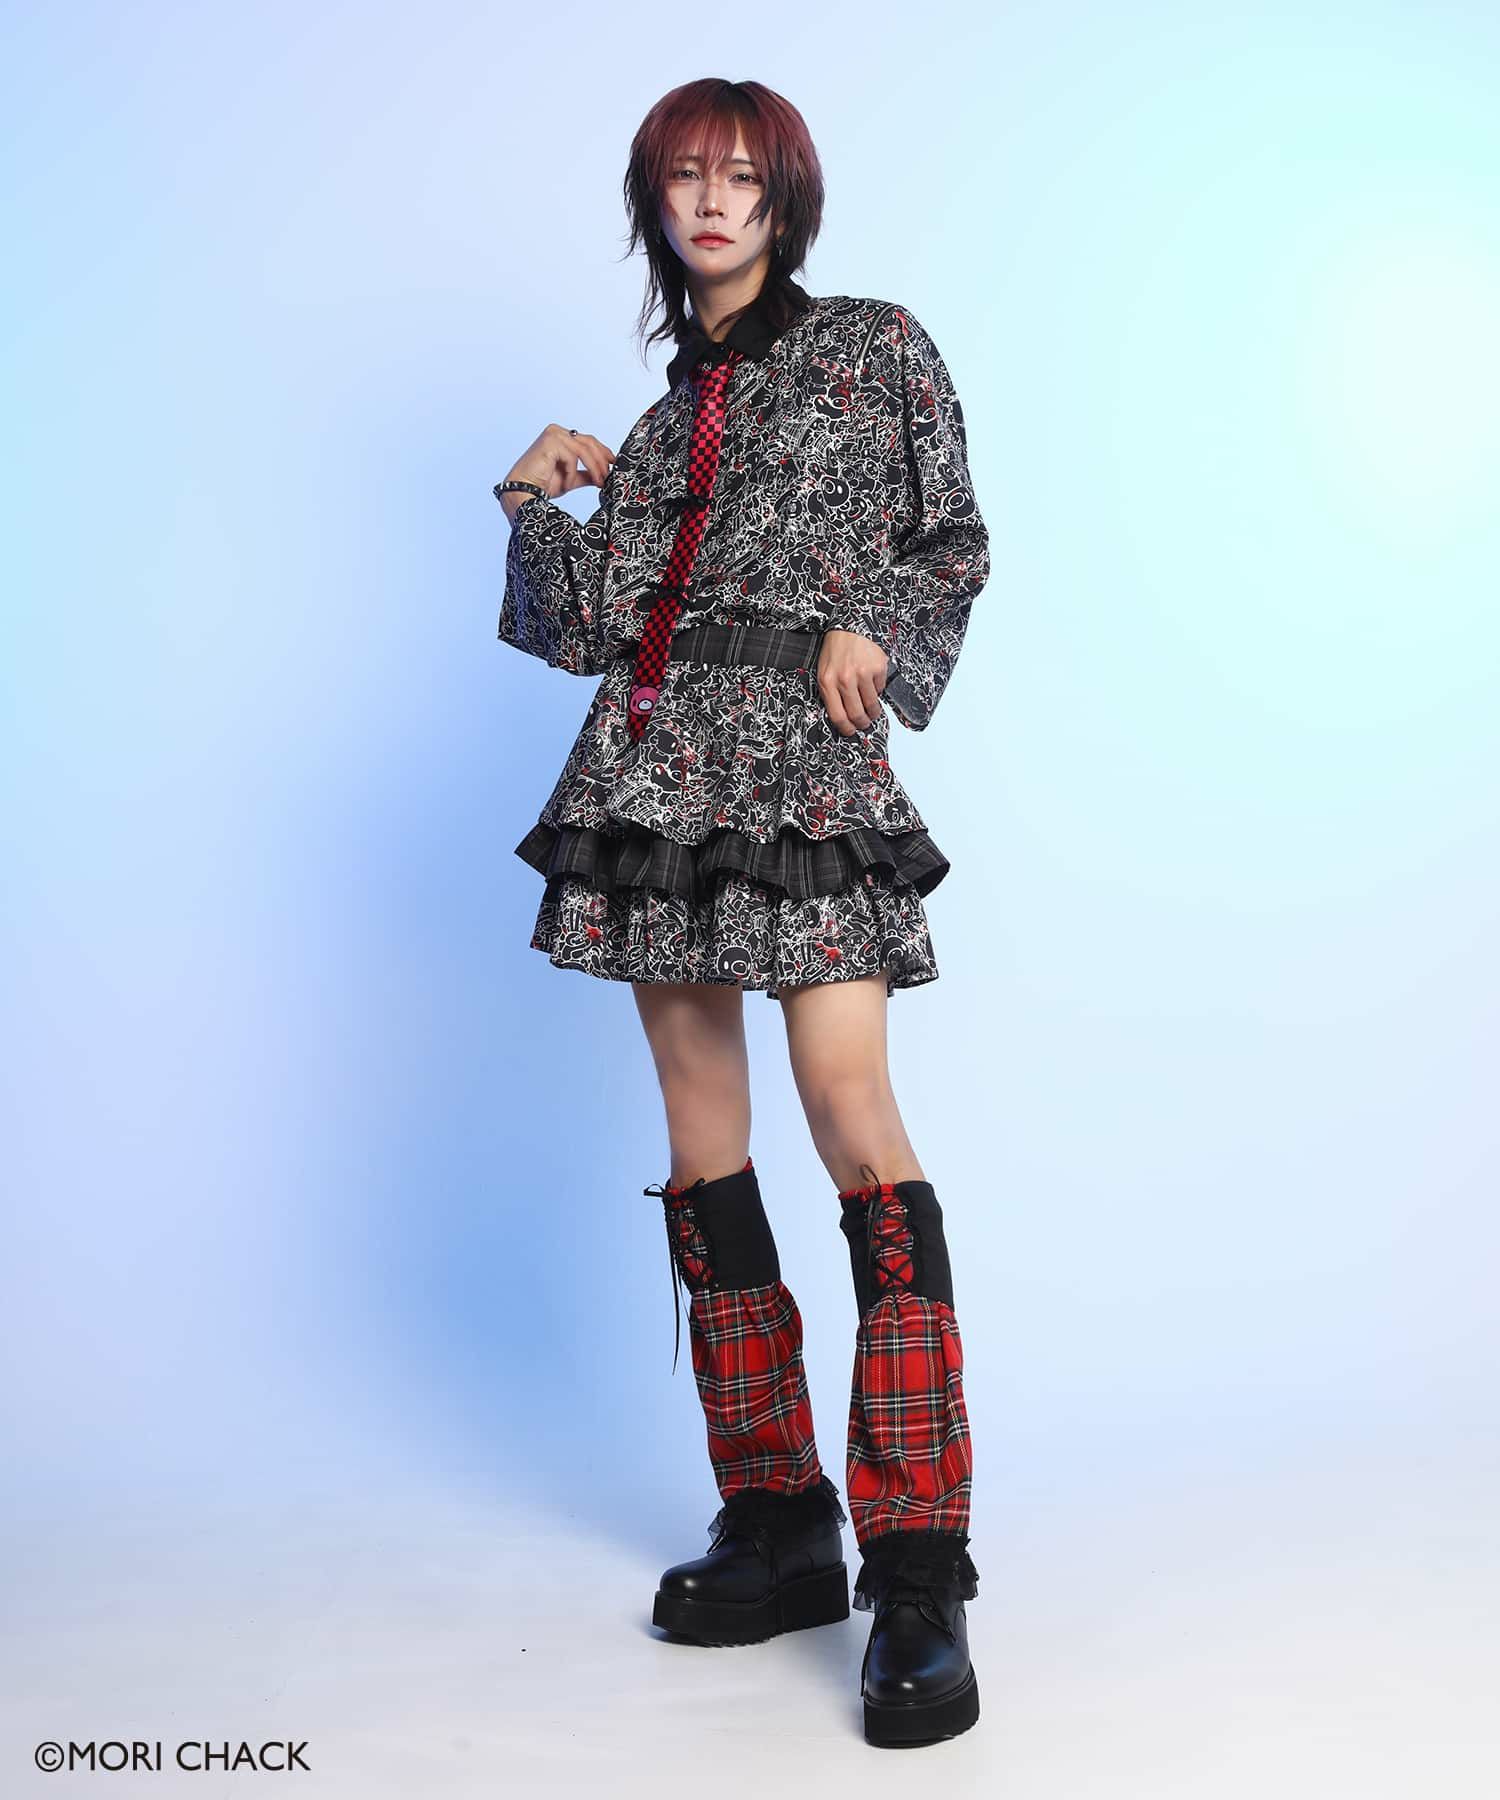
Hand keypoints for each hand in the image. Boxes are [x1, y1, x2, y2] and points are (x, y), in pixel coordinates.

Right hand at [500, 424, 616, 522]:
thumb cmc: (543, 485)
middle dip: (602, 461)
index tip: (614, 465)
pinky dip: (573, 473)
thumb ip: (586, 474)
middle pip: (590, 442)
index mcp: (562, 436)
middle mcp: (558, 431)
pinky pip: (572, 457)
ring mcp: (554, 434)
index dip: (604, 452)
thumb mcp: (572, 478)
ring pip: (585, 449)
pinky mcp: (550, 441)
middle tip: (608, 477)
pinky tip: (567, 484)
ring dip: (595, 467)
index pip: (589, 441)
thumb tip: (604, 476)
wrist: (523, 490)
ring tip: (599, 482)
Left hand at [817, 628, 888, 734]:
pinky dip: (877, 690)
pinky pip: (880, 689)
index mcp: (827, 682)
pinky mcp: (877, 668)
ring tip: (872, 710)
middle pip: (857, 714)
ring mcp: (862, 673)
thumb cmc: (835, 651)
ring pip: (872, 705)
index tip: (850, 731)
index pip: (837, 716)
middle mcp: (844, 679)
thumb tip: (842, 717)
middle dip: (862, 723)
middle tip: (864, 723)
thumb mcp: (824, 672)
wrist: (849, 627)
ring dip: (873, 712)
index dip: (846, 728)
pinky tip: (872, 683)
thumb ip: (830, 693)